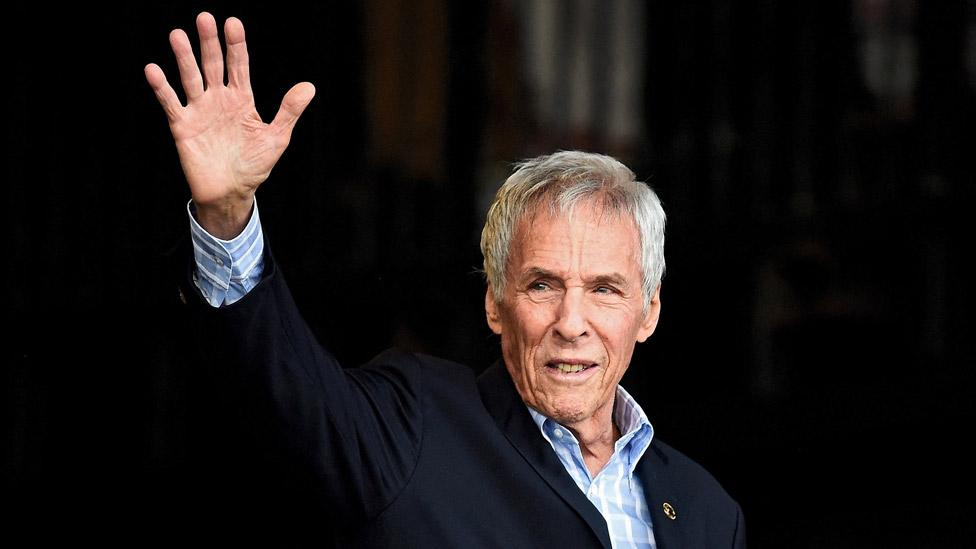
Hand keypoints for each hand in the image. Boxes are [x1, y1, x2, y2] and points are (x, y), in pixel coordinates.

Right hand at [144, 12, 314, 237]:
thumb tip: (310, 87)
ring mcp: (200, 110)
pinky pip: (171, 103)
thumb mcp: (276, 138)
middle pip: (212, 64)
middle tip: (204, 18)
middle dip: (209, 42)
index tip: (233, 23)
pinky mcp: (183, 126)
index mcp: (242, 99)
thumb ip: (289, 111)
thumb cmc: (255, 165)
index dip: (236, 45)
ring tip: (178, 34)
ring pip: (190, 78)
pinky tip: (153, 69)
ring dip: (184, 58)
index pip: (239, 66)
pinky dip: (162, 88)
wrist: (231, 192)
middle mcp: (219, 99)